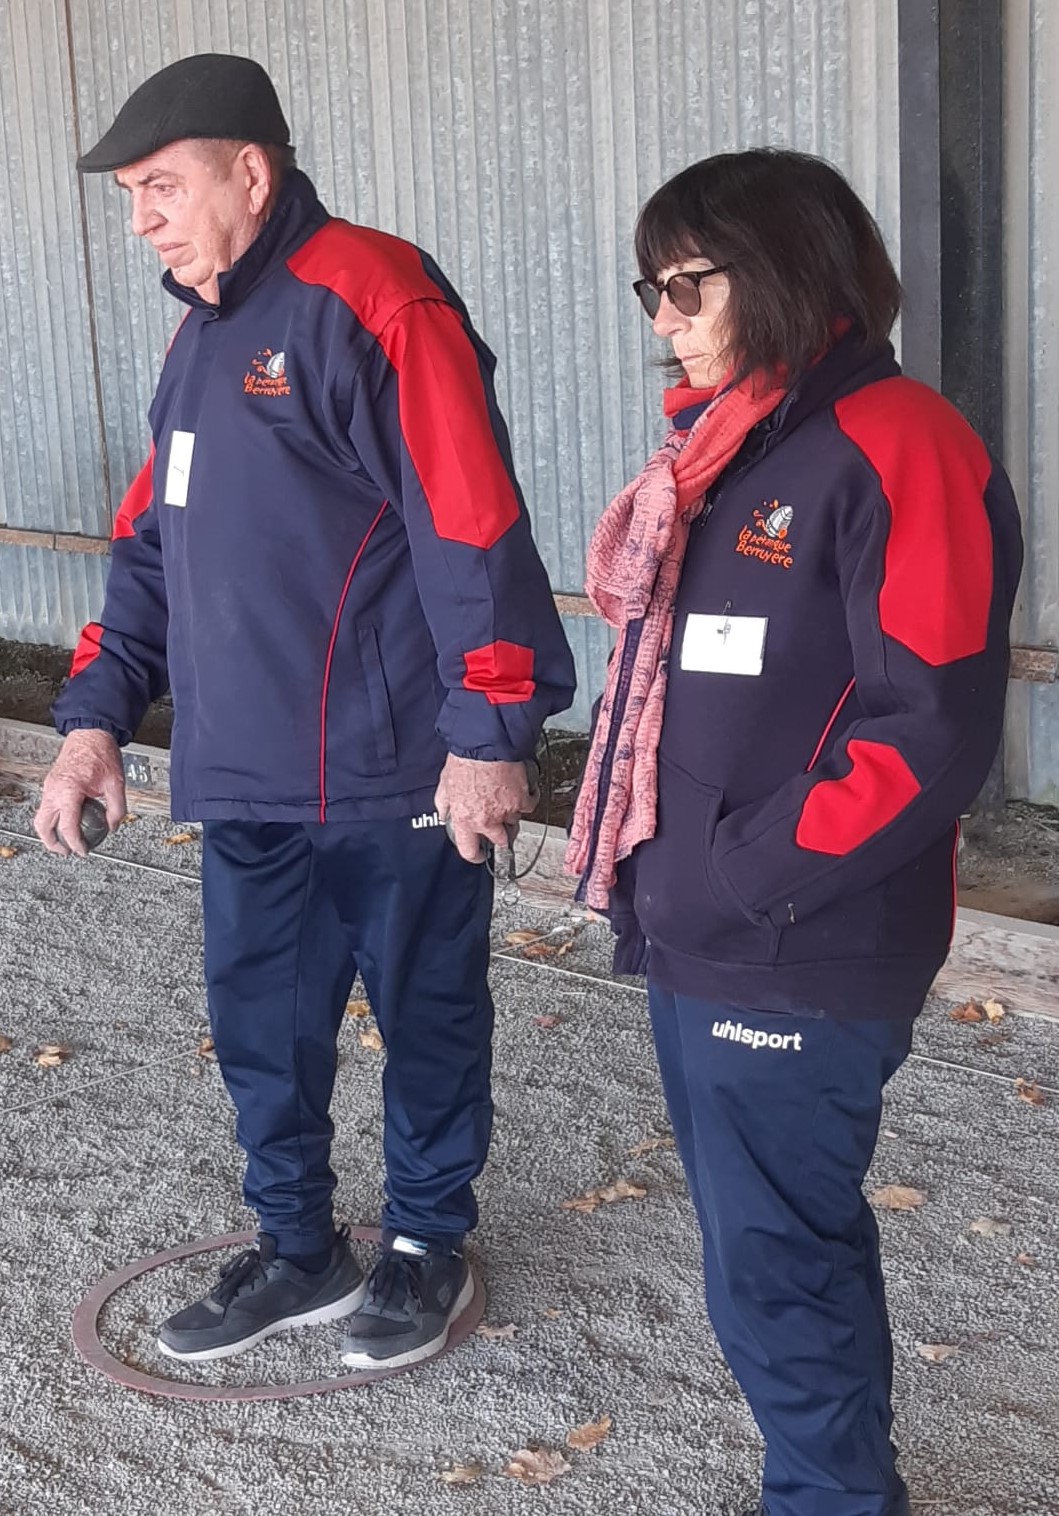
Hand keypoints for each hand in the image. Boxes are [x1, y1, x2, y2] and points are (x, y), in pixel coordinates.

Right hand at [34, 730, 126, 856]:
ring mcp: (49, 786)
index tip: (83, 851)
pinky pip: (46, 806)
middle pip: (43, 826)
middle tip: (67, 852)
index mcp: (69, 791)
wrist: (90, 733)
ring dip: (50, 832)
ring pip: (41, 817)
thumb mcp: (116, 783)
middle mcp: (54, 790)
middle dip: (53, 843)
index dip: (76, 844)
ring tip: (64, 841)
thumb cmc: (100, 752)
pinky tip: (67, 822)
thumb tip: (114, 825)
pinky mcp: (51, 783)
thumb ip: (117, 808)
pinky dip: (53, 819)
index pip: (68, 827)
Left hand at [434, 755, 532, 863]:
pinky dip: (526, 799)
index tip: (479, 855)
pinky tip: (520, 790)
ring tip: (506, 798)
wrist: (486, 744)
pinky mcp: (522, 800)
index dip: (475, 855)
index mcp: (465, 819)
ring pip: (514, 822)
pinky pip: (528, 806)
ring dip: (511, 813)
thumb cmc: (465, 760)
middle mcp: (486, 820)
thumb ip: (444, 803)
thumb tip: (444, 812)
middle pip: (500, 840)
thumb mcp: (445, 784)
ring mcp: (506, 811)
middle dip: (500, 834)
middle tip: (500, 825)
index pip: (469, 850)